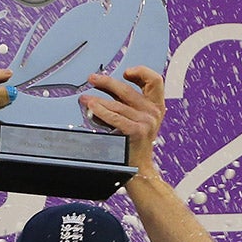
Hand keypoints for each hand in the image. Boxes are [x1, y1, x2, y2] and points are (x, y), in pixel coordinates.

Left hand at [83, 66, 167, 181]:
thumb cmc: (133, 145)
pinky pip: (114, 117)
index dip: (141, 72)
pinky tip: (91, 107)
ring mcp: (146, 122)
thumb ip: (129, 104)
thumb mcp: (138, 121)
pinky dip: (100, 110)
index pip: (155, 81)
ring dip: (97, 100)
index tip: (126, 73)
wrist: (139, 169)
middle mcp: (153, 113)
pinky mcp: (136, 131)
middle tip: (92, 78)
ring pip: (116, 105)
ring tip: (84, 98)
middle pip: (127, 90)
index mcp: (157, 107)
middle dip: (106, 82)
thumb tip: (104, 86)